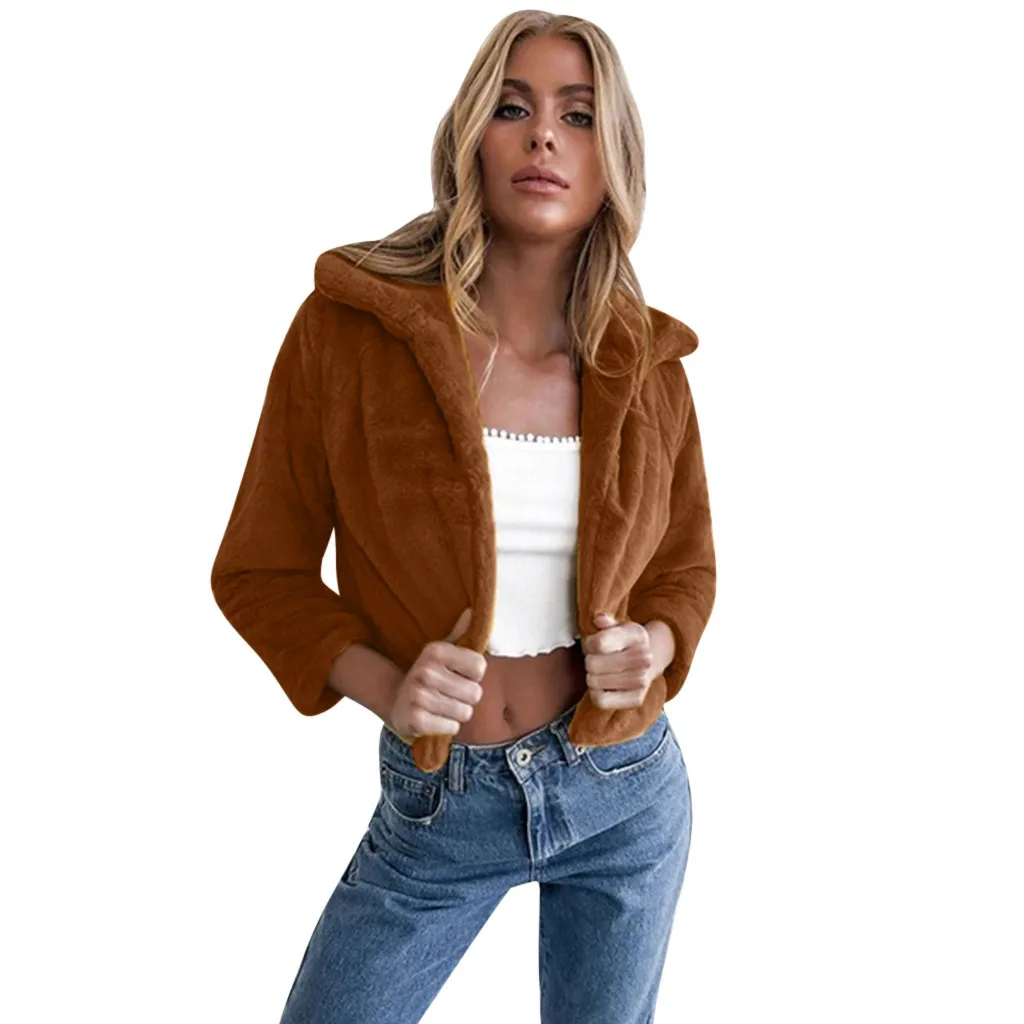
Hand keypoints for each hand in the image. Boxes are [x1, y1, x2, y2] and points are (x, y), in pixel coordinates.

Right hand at [387, 607, 485, 738]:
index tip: (460, 675)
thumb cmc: (429, 676)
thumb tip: (472, 611)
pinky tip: (434, 718)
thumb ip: (460, 633)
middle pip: (475, 693)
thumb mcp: (442, 652)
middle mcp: (425, 671)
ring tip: (442, 706)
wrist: (396, 701)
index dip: (475, 676)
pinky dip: (447, 727)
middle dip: (467, 698)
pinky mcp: (416, 719)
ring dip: (457, 713)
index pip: (480, 667)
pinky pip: (451, 727)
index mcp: (435, 651)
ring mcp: (418, 695)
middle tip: (450, 694)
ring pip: (465, 712)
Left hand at [581, 612, 655, 709]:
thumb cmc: (625, 642)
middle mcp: (644, 658)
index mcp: (637, 635)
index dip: (588, 644)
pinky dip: (595, 694)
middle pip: (593, 664)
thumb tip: (599, 619)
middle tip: (595, 659)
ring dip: (591, 677)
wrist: (650, 660)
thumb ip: (606, 623)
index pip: (599, 643)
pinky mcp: (636, 699)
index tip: (591, 645)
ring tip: (599, 671)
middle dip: (589, 661)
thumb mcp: (618, 626)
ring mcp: (642, 680)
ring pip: (595, 682)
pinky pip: (601, 700)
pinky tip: (601, 686)